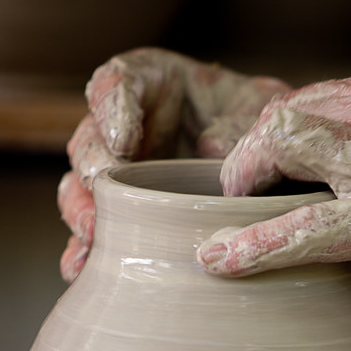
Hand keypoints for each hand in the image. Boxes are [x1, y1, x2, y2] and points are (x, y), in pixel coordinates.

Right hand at [57, 48, 288, 281]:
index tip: (123, 139)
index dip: (111, 107)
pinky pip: (94, 231)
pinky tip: (83, 268)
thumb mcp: (260, 108)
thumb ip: (240, 121)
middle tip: (102, 188)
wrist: (270, 161)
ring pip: (80, 187)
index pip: (116, 81)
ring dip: (81, 211)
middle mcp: (123, 126)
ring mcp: (118, 174)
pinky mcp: (121, 213)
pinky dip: (84, 250)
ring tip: (93, 234)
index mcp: (149, 82)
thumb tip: (214, 151)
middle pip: (89, 140)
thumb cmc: (256, 121)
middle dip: (92, 166)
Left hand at [197, 70, 350, 300]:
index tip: (251, 170)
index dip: (267, 138)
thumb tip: (344, 207)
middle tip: (235, 198)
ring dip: (242, 184)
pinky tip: (219, 263)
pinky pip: (306, 226)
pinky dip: (254, 246)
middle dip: (245, 158)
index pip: (304, 102)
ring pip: (280, 146)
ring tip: (227, 222)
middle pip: (279, 116)